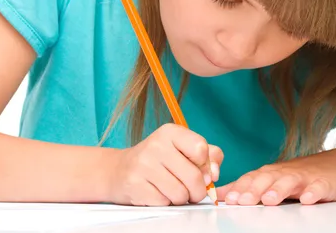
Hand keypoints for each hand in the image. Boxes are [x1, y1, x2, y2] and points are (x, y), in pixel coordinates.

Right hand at [107, 123, 222, 205]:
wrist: (120, 170)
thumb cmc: (160, 160)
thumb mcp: (184, 149)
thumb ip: (209, 156)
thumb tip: (214, 174)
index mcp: (171, 132)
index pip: (201, 148)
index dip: (206, 165)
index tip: (200, 170)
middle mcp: (156, 145)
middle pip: (194, 176)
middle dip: (198, 190)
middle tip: (192, 190)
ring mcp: (143, 165)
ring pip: (180, 193)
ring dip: (182, 198)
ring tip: (173, 190)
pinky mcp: (135, 185)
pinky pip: (164, 202)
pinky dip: (166, 202)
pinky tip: (158, 193)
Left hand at [217, 148, 335, 205]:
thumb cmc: (299, 175)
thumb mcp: (271, 179)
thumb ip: (246, 187)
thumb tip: (219, 194)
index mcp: (270, 173)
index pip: (251, 179)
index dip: (239, 189)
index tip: (228, 200)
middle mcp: (284, 173)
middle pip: (267, 179)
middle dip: (254, 190)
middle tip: (243, 201)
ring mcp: (305, 177)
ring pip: (290, 182)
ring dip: (279, 190)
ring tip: (269, 200)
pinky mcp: (324, 182)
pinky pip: (318, 187)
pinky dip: (313, 192)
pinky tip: (307, 199)